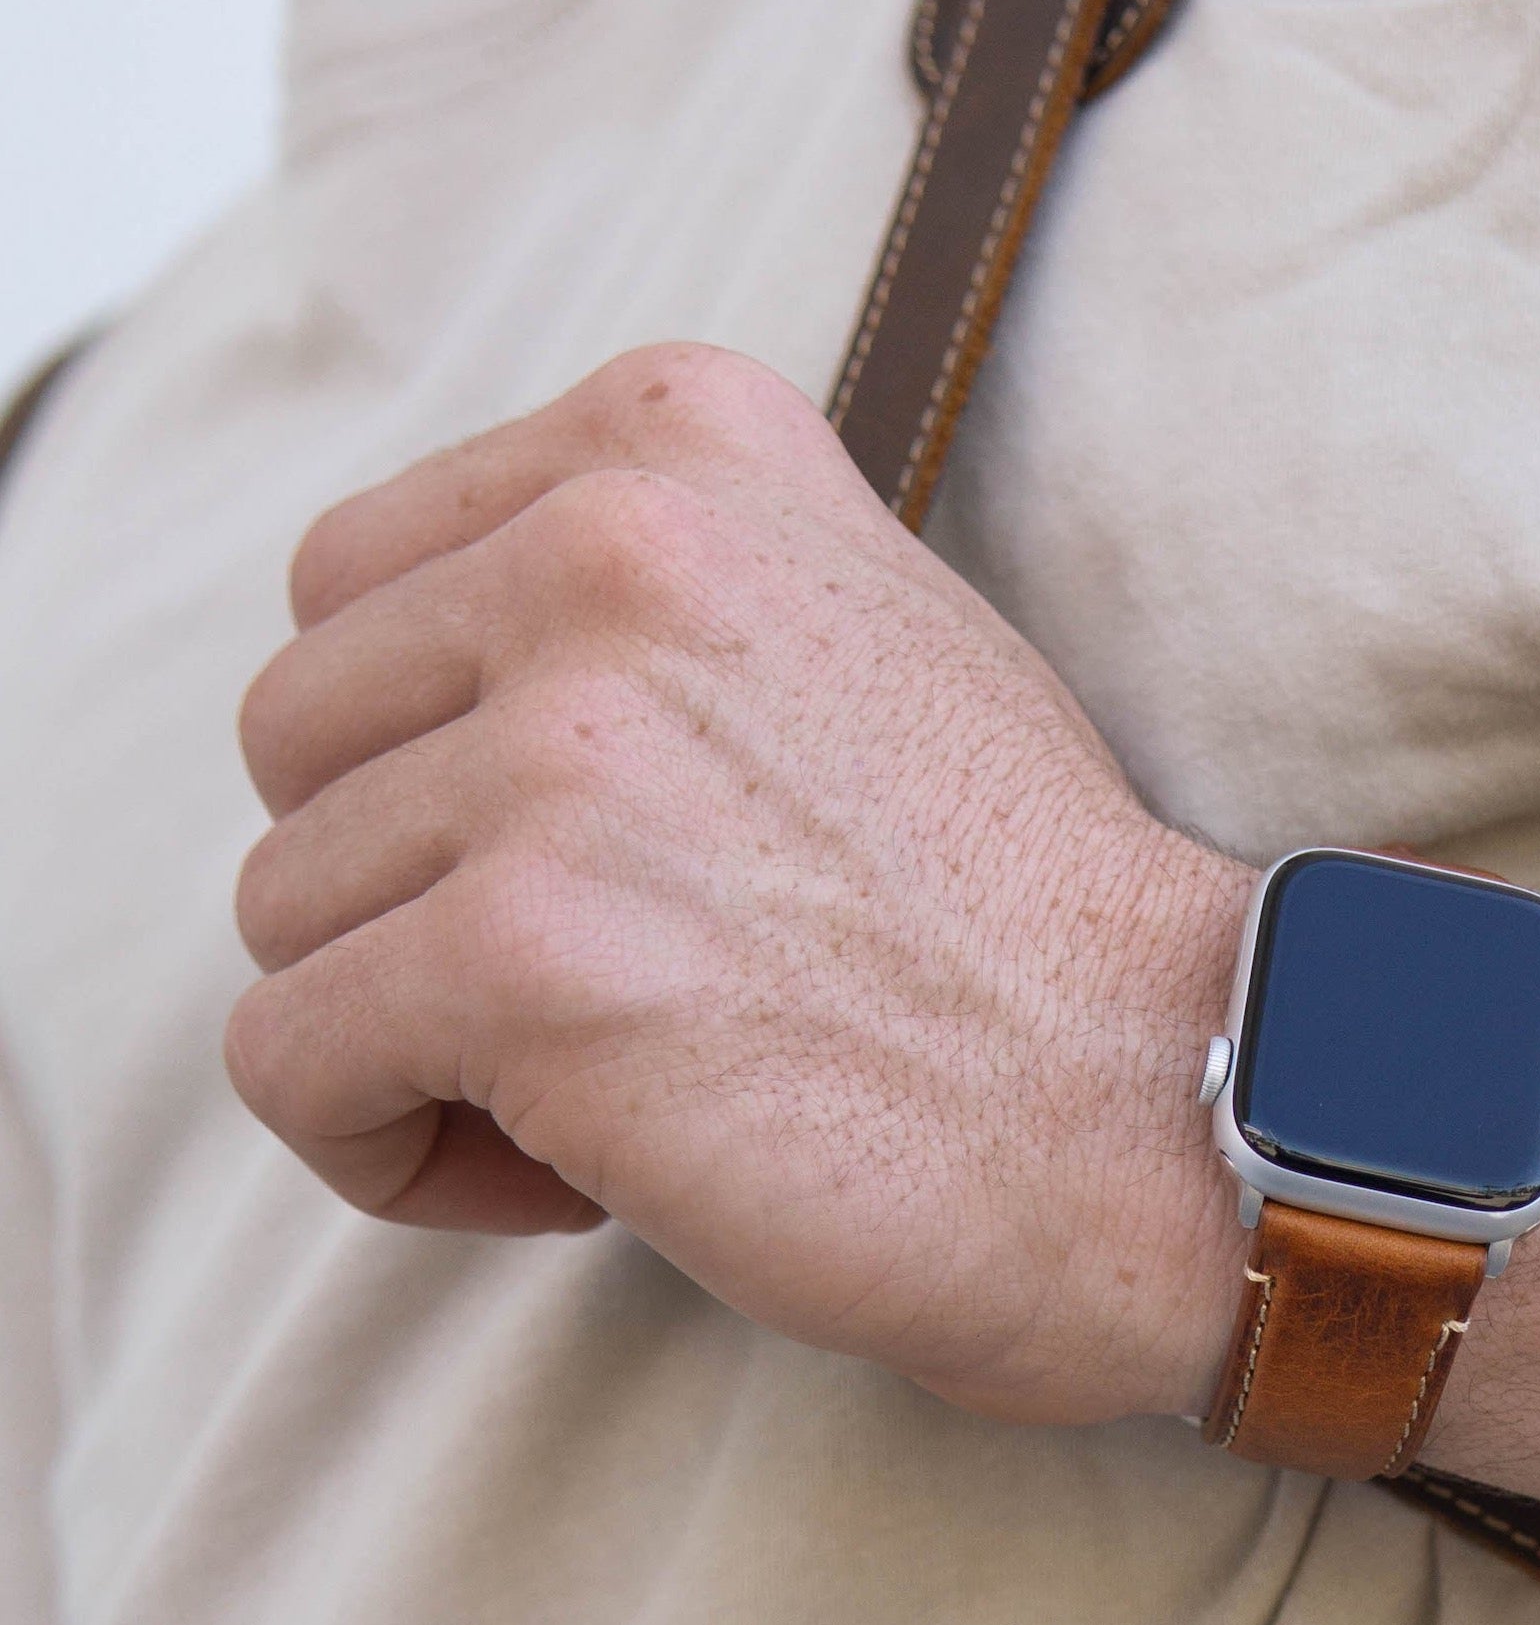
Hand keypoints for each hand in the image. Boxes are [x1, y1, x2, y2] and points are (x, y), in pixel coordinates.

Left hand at [229, 343, 1248, 1423]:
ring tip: (621, 1092)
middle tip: (605, 997)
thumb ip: (650, 593)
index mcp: (681, 442)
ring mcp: (565, 752)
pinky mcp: (528, 954)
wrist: (1167, 1105)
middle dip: (413, 898)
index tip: (594, 872)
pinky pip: (289, 1062)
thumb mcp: (865, 629)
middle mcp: (609, 550)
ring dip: (421, 1040)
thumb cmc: (1021, 922)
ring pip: (287, 908)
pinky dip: (393, 1154)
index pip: (358, 582)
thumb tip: (415, 673)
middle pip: (300, 741)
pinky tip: (569, 1182)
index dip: (436, 765)